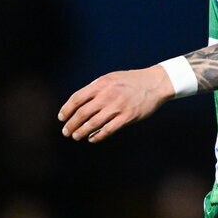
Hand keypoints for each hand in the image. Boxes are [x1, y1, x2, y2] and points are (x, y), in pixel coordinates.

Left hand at [58, 65, 173, 142]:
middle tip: (66, 131)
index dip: (66, 110)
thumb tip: (79, 102)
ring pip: (93, 124)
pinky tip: (92, 138)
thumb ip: (96, 88)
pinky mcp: (127, 117)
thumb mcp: (111, 78)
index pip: (77, 99)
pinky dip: (97, 136)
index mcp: (101, 84)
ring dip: (81, 132)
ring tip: (76, 136)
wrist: (155, 83)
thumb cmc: (131, 81)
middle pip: (82, 113)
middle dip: (71, 124)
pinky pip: (108, 130)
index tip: (61, 118)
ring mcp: (117, 107)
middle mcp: (107, 95)